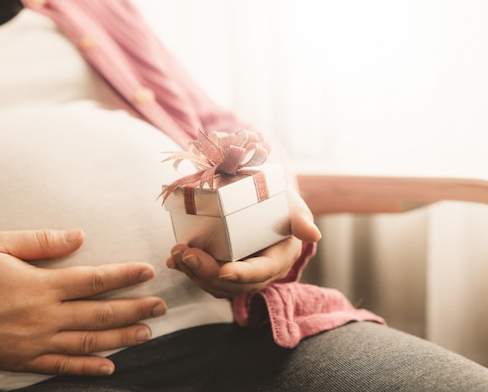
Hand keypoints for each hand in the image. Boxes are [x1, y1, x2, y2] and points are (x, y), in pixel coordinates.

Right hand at [0, 229, 165, 375]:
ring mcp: (36, 342)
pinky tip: (110, 365)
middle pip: (101, 312)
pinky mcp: (24, 360)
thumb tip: (79, 236)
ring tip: (148, 333)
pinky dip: (88, 367)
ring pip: (89, 340)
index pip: (95, 279)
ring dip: (122, 337)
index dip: (125, 275)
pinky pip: (63, 366)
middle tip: (160, 306)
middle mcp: (45, 316)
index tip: (147, 272)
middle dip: (135, 308)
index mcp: (42, 285)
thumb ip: (42, 241)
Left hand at [166, 189, 320, 297]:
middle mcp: (259, 273)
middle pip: (233, 283)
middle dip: (207, 272)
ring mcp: (240, 274)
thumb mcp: (293, 207)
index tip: (223, 270)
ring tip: (176, 254)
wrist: (264, 204)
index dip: (242, 274)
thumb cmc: (280, 203)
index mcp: (279, 260)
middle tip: (186, 253)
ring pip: (216, 284)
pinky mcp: (224, 269)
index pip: (260, 272)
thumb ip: (300, 219)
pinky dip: (188, 271)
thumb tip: (314, 235)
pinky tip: (173, 261)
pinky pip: (206, 278)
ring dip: (194, 272)